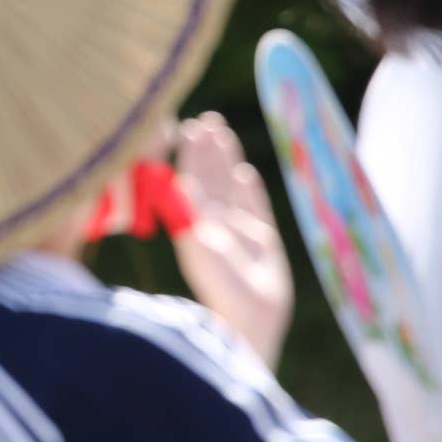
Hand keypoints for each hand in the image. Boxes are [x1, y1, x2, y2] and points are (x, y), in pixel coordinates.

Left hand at [169, 113, 296, 365]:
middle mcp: (215, 226)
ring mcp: (240, 234)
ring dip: (227, 162)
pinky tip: (247, 175)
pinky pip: (256, 210)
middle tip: (206, 119)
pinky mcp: (263, 244)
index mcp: (196, 224)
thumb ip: (190, 214)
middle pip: (211, 179)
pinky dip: (250, 192)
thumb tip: (177, 180)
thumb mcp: (200, 247)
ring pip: (232, 188)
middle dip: (208, 150)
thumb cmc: (220, 286)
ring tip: (223, 134)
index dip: (190, 154)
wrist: (249, 321)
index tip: (186, 126)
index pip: (192, 179)